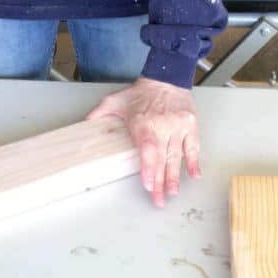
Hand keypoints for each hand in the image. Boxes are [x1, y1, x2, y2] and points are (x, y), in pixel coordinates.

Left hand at [87, 78, 200, 207]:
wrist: (166, 77)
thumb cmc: (142, 92)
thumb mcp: (115, 101)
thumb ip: (99, 114)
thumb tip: (83, 124)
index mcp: (145, 123)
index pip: (149, 150)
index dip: (149, 169)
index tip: (148, 184)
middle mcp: (163, 126)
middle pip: (163, 159)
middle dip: (160, 183)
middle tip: (159, 200)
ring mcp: (179, 126)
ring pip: (178, 156)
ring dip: (175, 177)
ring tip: (173, 192)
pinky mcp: (191, 125)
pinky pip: (193, 146)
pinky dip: (194, 161)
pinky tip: (194, 175)